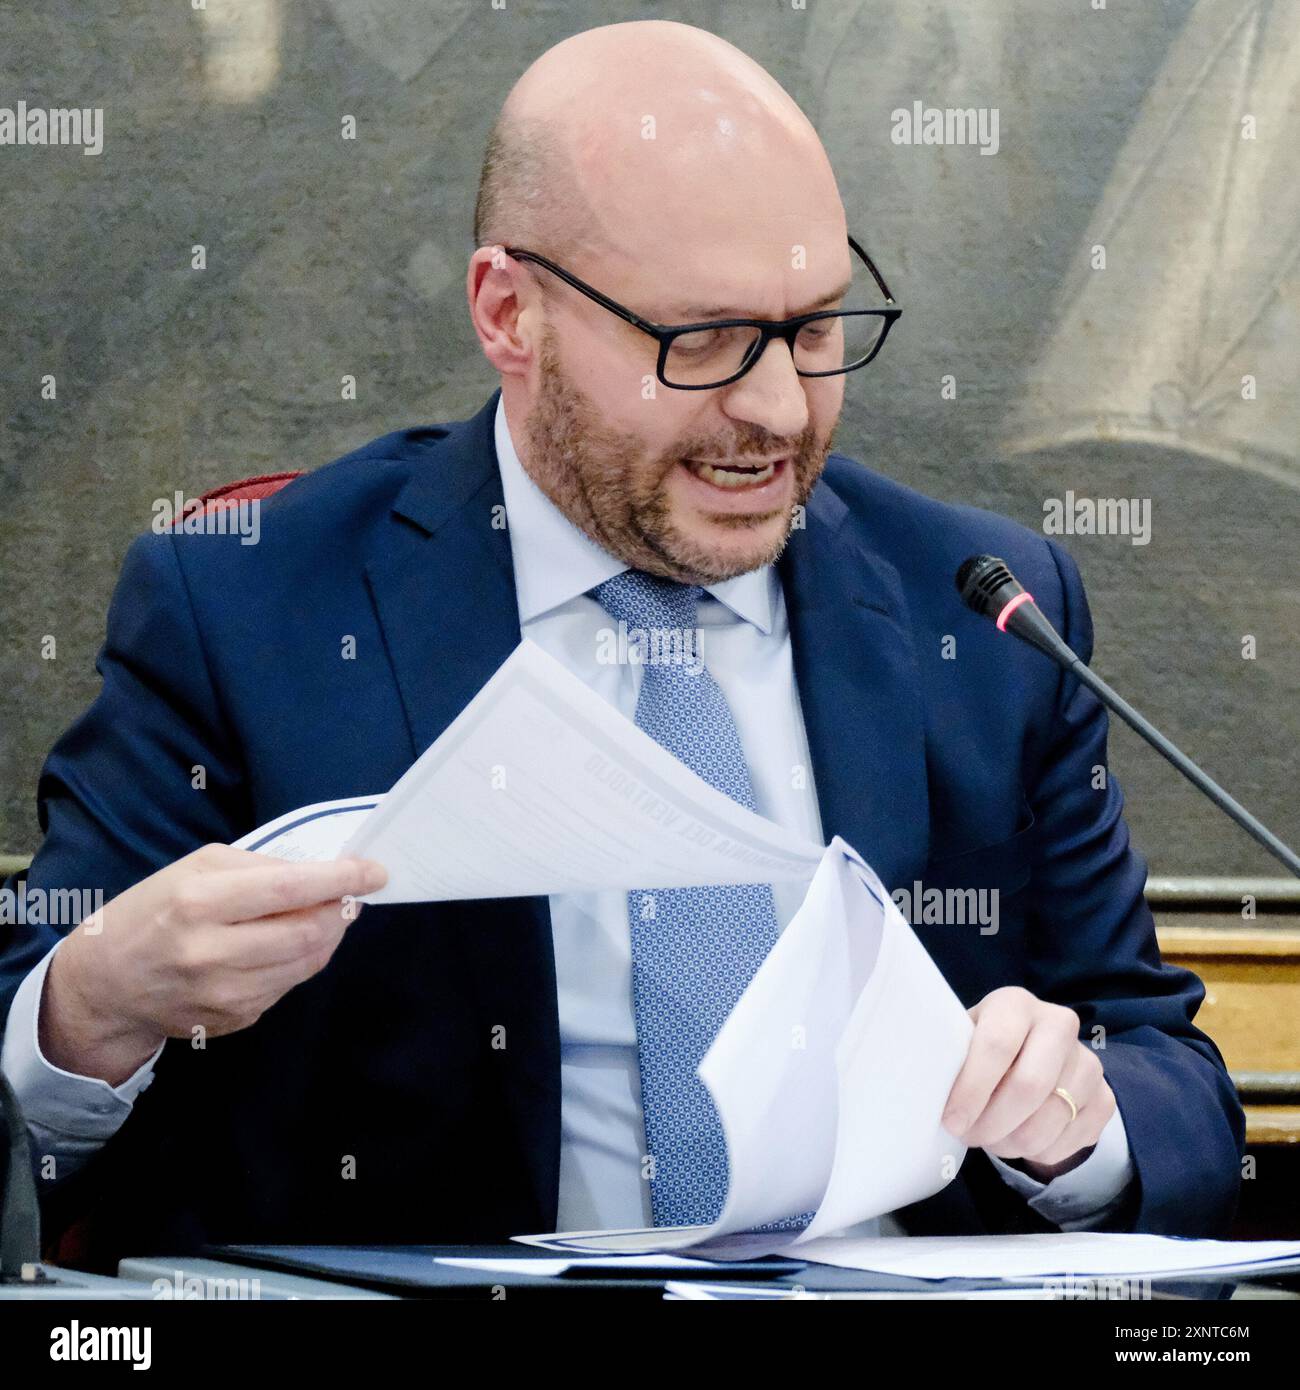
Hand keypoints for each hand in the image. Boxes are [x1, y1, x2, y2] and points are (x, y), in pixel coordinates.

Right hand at [41, 844, 387, 1084]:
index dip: (340, 879)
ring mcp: (225, 994)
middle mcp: (212, 954)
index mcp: (200, 904)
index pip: (289, 890)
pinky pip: (290, 985)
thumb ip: (261, 867)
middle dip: (342, 909)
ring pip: (308, 962)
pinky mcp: (236, 1019)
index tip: (374, 871)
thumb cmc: (154, 911)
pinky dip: (303, 960)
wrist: (107, 983)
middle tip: (352, 892)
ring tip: (325, 913)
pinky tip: (289, 943)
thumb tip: (321, 874)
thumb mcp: (197, 868)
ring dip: (329, 934)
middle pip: (309, 933)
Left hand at [941, 985, 1114, 1181]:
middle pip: (1029, 1086)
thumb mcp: (962, 1041)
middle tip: (969, 1136)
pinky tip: (1019, 1140)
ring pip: (1050, 1119)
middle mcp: (1059, 1023)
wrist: (1029, 1057)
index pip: (997, 1045)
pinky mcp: (1105, 1097)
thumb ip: (949, 1057)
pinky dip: (1039, 1152)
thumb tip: (921, 1088)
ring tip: (991, 1139)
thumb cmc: (981, 1050)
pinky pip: (1071, 1139)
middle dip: (992, 1123)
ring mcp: (1088, 1061)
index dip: (972, 1090)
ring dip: (1012, 1142)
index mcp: (1015, 1003)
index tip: (951, 1120)